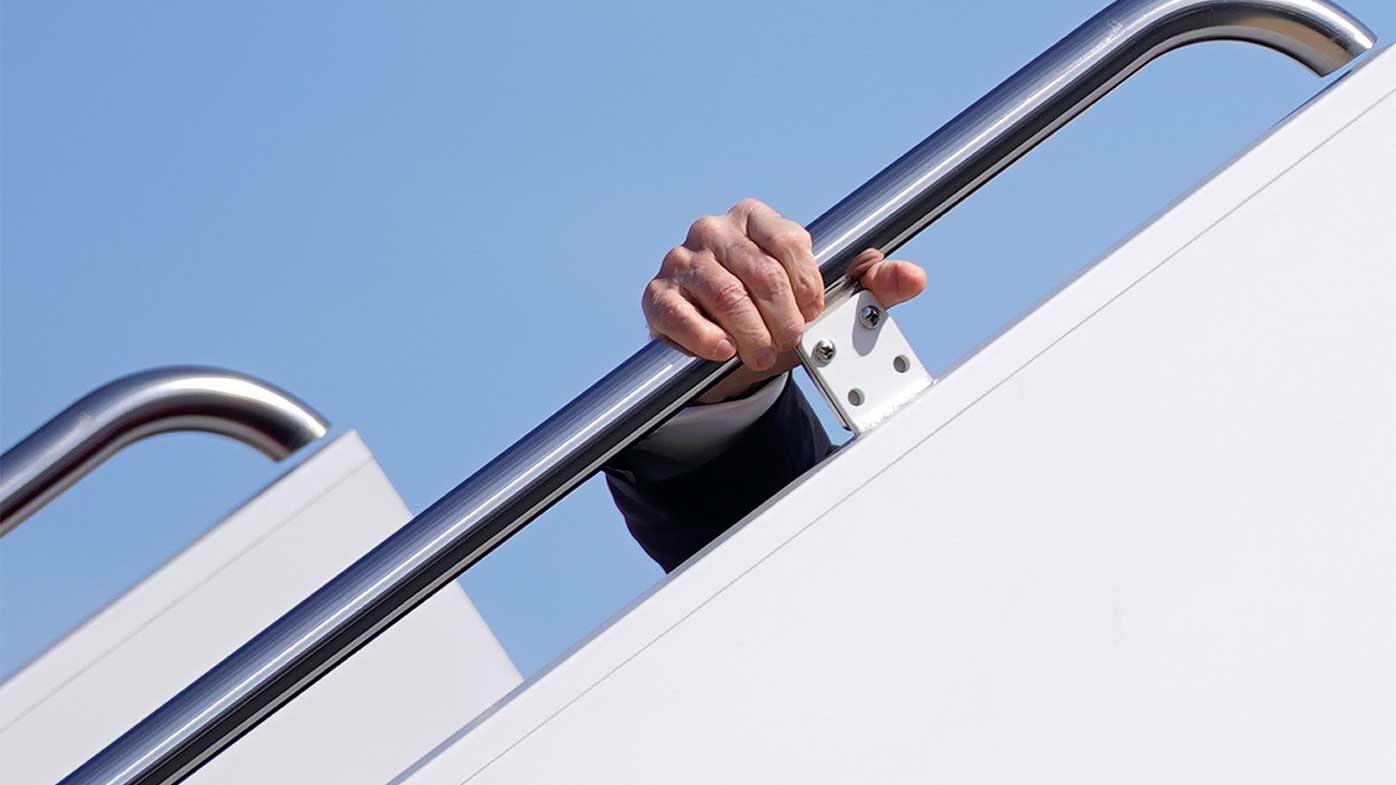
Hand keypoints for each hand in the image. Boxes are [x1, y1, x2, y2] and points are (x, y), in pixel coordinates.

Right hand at [643, 198, 925, 402]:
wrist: (719, 346)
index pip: (791, 244)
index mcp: (757, 219)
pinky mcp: (658, 295)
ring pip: (726, 297)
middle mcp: (715, 230)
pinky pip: (683, 316)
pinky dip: (708, 340)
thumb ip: (872, 286)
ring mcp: (682, 260)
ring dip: (752, 336)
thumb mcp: (826, 300)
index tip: (812, 313)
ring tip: (761, 355)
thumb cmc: (774, 313)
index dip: (808, 288)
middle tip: (789, 343)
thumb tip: (914, 277)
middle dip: (784, 320)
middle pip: (761, 274)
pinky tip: (723, 352)